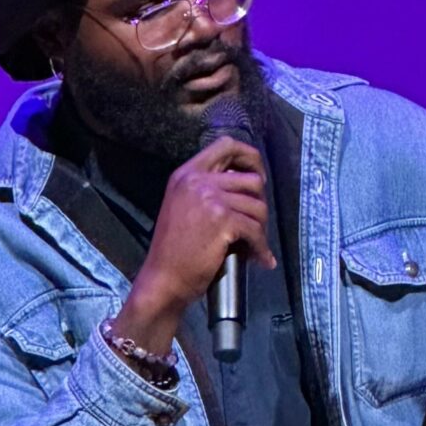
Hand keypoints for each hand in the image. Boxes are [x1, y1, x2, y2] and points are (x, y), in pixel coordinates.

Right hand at [116, 135, 276, 352]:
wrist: (163, 279)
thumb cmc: (172, 250)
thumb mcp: (181, 206)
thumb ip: (205, 190)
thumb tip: (244, 185)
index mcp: (186, 174)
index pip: (226, 145)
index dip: (249, 156)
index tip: (258, 176)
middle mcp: (198, 180)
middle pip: (251, 178)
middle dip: (260, 202)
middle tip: (257, 222)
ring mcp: (210, 198)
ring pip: (258, 206)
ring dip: (262, 228)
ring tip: (255, 244)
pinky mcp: (222, 221)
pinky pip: (255, 230)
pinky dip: (262, 248)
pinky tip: (262, 259)